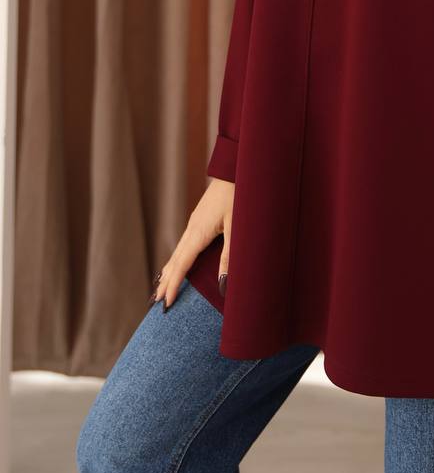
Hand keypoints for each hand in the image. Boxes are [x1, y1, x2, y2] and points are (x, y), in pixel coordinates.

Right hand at [149, 178, 233, 310]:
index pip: (181, 265)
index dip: (173, 286)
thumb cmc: (240, 196)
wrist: (237, 168)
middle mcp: (192, 228)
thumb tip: (222, 285)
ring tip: (160, 287)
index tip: (165, 304)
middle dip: (165, 282)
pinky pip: (184, 243)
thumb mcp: (237, 228)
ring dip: (169, 270)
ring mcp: (195, 222)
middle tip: (154, 303)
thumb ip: (229, 257)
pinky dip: (177, 258)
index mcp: (198, 232)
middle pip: (174, 260)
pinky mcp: (200, 218)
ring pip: (177, 251)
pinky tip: (178, 261)